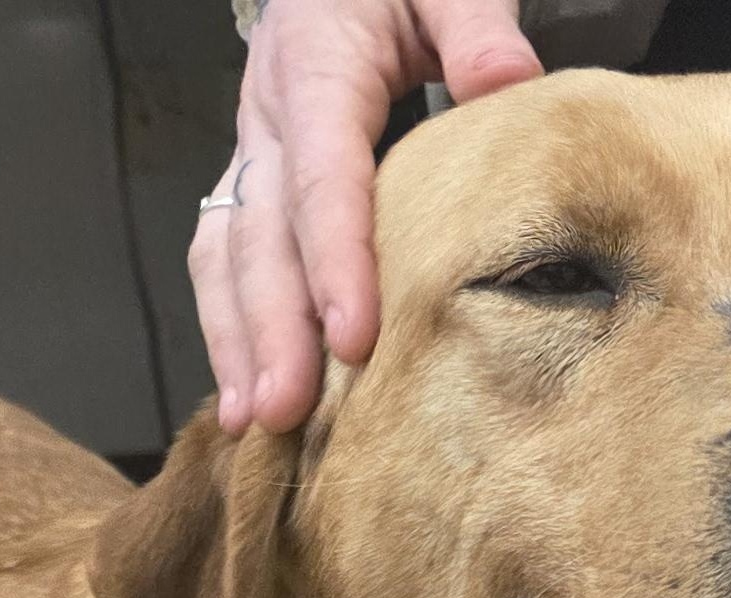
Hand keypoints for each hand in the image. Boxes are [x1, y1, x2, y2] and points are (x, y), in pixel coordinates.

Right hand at [192, 0, 541, 434]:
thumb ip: (475, 25)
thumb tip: (506, 80)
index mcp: (313, 63)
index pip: (321, 177)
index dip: (333, 261)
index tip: (354, 338)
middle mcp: (266, 118)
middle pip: (259, 236)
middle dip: (270, 331)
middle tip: (287, 411)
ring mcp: (249, 156)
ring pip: (224, 257)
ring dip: (236, 345)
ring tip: (257, 424)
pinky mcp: (249, 187)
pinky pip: (224, 264)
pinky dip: (230, 333)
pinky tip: (249, 396)